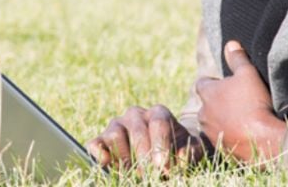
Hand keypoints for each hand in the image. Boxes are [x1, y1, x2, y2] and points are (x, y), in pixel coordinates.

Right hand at [86, 104, 206, 172]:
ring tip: (136, 175)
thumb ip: (191, 152)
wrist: (163, 152)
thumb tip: (180, 158)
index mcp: (158, 113)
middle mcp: (135, 114)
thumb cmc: (178, 149)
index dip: (161, 146)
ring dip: (125, 158)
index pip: (159, 123)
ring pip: (116, 134)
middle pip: (137, 131)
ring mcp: (117, 125)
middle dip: (145, 157)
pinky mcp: (102, 138)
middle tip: (151, 176)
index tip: (164, 167)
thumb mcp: (192, 149)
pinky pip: (96, 143)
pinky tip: (107, 165)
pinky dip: (99, 154)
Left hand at [194, 40, 285, 162]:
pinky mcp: (220, 148)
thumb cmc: (254, 103)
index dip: (214, 82)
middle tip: (237, 100)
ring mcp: (210, 132)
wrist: (262, 140)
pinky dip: (229, 133)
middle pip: (207, 103)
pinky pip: (222, 137)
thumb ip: (237, 58)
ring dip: (222, 118)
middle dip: (217, 101)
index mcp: (207, 93)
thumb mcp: (248, 74)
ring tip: (242, 117)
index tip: (227, 83)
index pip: (202, 83)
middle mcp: (203, 113)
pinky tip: (244, 131)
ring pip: (213, 121)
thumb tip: (230, 44)